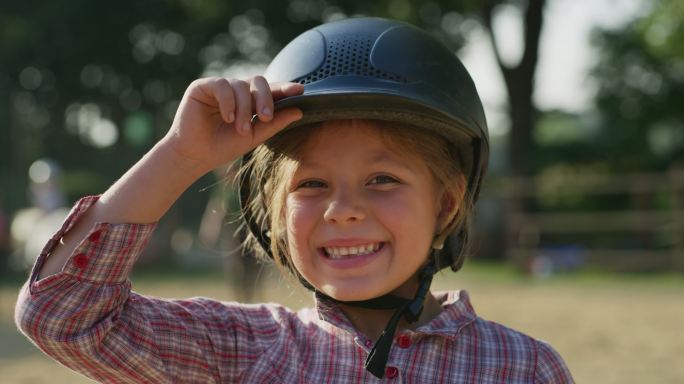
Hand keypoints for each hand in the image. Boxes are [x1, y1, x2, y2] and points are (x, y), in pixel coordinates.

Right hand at [161, 76, 303, 172]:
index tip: (300, 91)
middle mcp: (237, 91)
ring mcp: (220, 87)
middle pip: (258, 81)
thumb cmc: (222, 147)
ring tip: (240, 128)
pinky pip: (222, 85)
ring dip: (244, 108)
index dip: (285, 88)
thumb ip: (275, 123)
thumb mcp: (254, 136)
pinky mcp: (203, 86)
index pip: (270, 90)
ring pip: (241, 85)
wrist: (195, 156)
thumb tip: (299, 111)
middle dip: (265, 99)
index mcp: (250, 101)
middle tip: (266, 118)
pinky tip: (227, 117)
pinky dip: (228, 102)